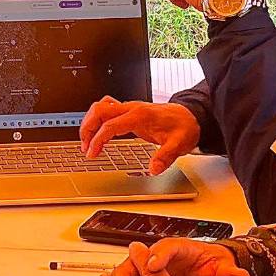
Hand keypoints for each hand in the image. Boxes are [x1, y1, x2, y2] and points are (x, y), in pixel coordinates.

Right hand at [80, 98, 199, 172]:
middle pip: (99, 110)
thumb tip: (153, 168)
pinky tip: (97, 134)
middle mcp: (131, 109)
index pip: (111, 125)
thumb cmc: (183, 127)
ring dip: (90, 122)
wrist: (190, 116)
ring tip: (87, 141)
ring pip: (100, 107)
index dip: (98, 139)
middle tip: (85, 147)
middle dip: (87, 128)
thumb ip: (165, 157)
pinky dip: (97, 120)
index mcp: (140, 116)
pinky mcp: (129, 112)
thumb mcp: (178, 144)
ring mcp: (129, 108)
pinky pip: (107, 110)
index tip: (92, 153)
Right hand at [95, 236, 249, 275]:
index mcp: (180, 251)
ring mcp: (150, 275)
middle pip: (138, 262)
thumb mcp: (224, 269)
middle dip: (126, 272)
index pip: (168, 249)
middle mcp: (160, 260)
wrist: (209, 273)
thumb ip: (230, 274)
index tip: (153, 264)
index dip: (159, 256)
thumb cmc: (212, 267)